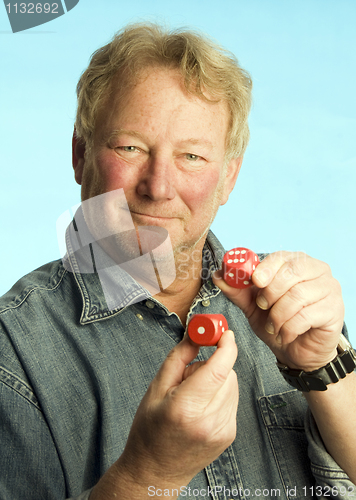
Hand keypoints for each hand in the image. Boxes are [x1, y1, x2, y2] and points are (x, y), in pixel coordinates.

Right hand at [93, 330, 237, 496]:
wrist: (155, 471)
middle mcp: (209, 421)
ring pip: (232, 385)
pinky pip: (231, 400)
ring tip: (192, 396)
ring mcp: (222, 430)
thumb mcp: (155, 389)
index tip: (224, 333)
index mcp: (187, 408)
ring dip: (216, 381)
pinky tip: (200, 407)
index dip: (226, 346)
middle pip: (227, 373)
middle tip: (189, 374)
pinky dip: (219, 395)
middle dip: (213, 364)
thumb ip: (179, 357)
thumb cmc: (149, 430)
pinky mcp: (229, 435)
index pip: (219, 369)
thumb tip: (197, 334)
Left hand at [213, 251, 343, 371]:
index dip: (266, 268)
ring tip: (273, 325)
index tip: (255, 281)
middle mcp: (317, 271)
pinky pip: (307, 315)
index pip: (282, 257)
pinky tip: (285, 334)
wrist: (296, 351)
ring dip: (278, 314)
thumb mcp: (252, 305)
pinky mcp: (335, 310)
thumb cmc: (277, 321)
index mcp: (297, 263)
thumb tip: (218, 275)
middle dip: (271, 292)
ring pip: (298, 296)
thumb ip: (237, 290)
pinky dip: (289, 328)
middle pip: (292, 273)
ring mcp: (330, 289)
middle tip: (263, 306)